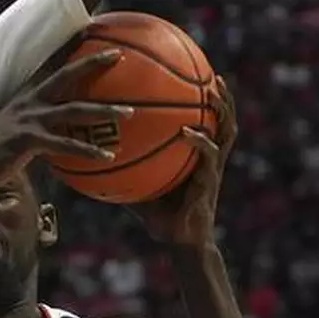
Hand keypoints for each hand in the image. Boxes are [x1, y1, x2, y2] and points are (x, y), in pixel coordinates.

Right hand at [0, 49, 132, 184]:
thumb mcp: (17, 126)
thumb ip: (40, 121)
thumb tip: (62, 127)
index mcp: (28, 94)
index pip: (52, 62)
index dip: (70, 45)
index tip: (90, 28)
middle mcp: (30, 100)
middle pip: (67, 75)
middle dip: (93, 63)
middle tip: (120, 56)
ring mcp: (30, 118)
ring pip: (75, 110)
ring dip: (105, 110)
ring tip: (130, 113)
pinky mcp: (30, 140)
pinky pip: (67, 145)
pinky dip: (89, 151)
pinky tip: (109, 156)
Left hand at [129, 76, 237, 245]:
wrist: (179, 242)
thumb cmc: (160, 217)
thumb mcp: (138, 188)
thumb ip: (123, 169)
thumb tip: (93, 157)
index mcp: (197, 156)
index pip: (206, 122)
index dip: (206, 101)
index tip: (198, 77)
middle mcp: (209, 159)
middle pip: (224, 120)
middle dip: (222, 97)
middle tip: (212, 75)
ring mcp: (212, 169)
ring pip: (226, 132)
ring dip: (222, 111)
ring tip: (212, 91)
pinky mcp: (210, 182)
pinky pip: (209, 157)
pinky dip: (200, 142)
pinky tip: (188, 132)